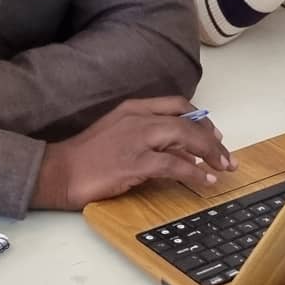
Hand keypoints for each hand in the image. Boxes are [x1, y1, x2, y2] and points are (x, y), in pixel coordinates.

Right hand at [30, 97, 235, 210]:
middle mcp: (138, 118)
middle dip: (212, 139)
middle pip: (187, 121)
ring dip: (210, 153)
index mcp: (133, 108)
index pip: (176, 105)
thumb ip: (147, 138)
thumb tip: (179, 153)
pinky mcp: (135, 162)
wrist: (59, 170)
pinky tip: (205, 180)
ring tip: (223, 167)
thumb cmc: (86, 156)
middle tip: (226, 155)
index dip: (200, 118)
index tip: (213, 134)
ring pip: (185, 138)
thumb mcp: (118, 135)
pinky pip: (175, 165)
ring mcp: (137, 138)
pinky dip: (195, 172)